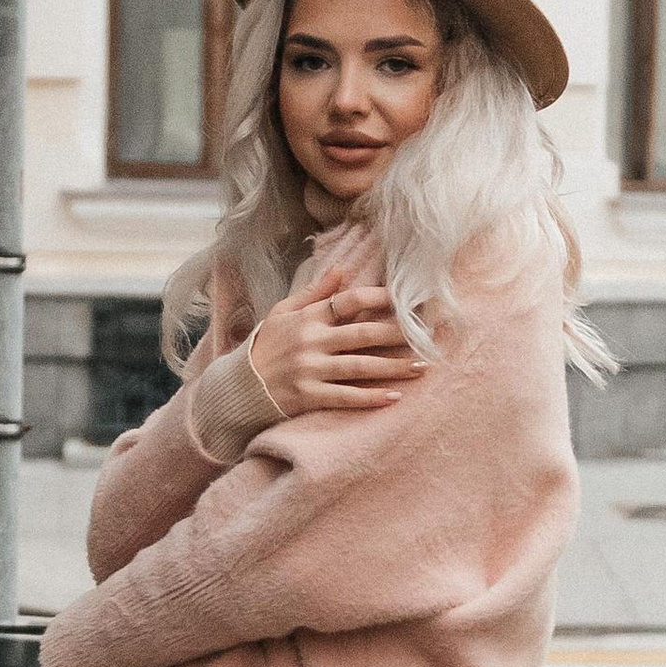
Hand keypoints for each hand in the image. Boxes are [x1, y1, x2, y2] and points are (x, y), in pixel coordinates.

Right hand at [247, 276, 428, 418]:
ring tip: (421, 367)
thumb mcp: (282, 312)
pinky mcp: (308, 397)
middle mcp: (311, 342)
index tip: (404, 300)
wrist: (238, 387)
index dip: (378, 298)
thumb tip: (342, 269)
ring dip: (393, 367)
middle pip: (362, 334)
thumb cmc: (266, 346)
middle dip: (397, 335)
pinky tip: (395, 396)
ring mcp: (310, 370)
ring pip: (360, 366)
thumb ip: (314, 293)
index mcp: (307, 318)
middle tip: (427, 336)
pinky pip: (346, 396)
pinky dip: (371, 397)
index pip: (348, 301)